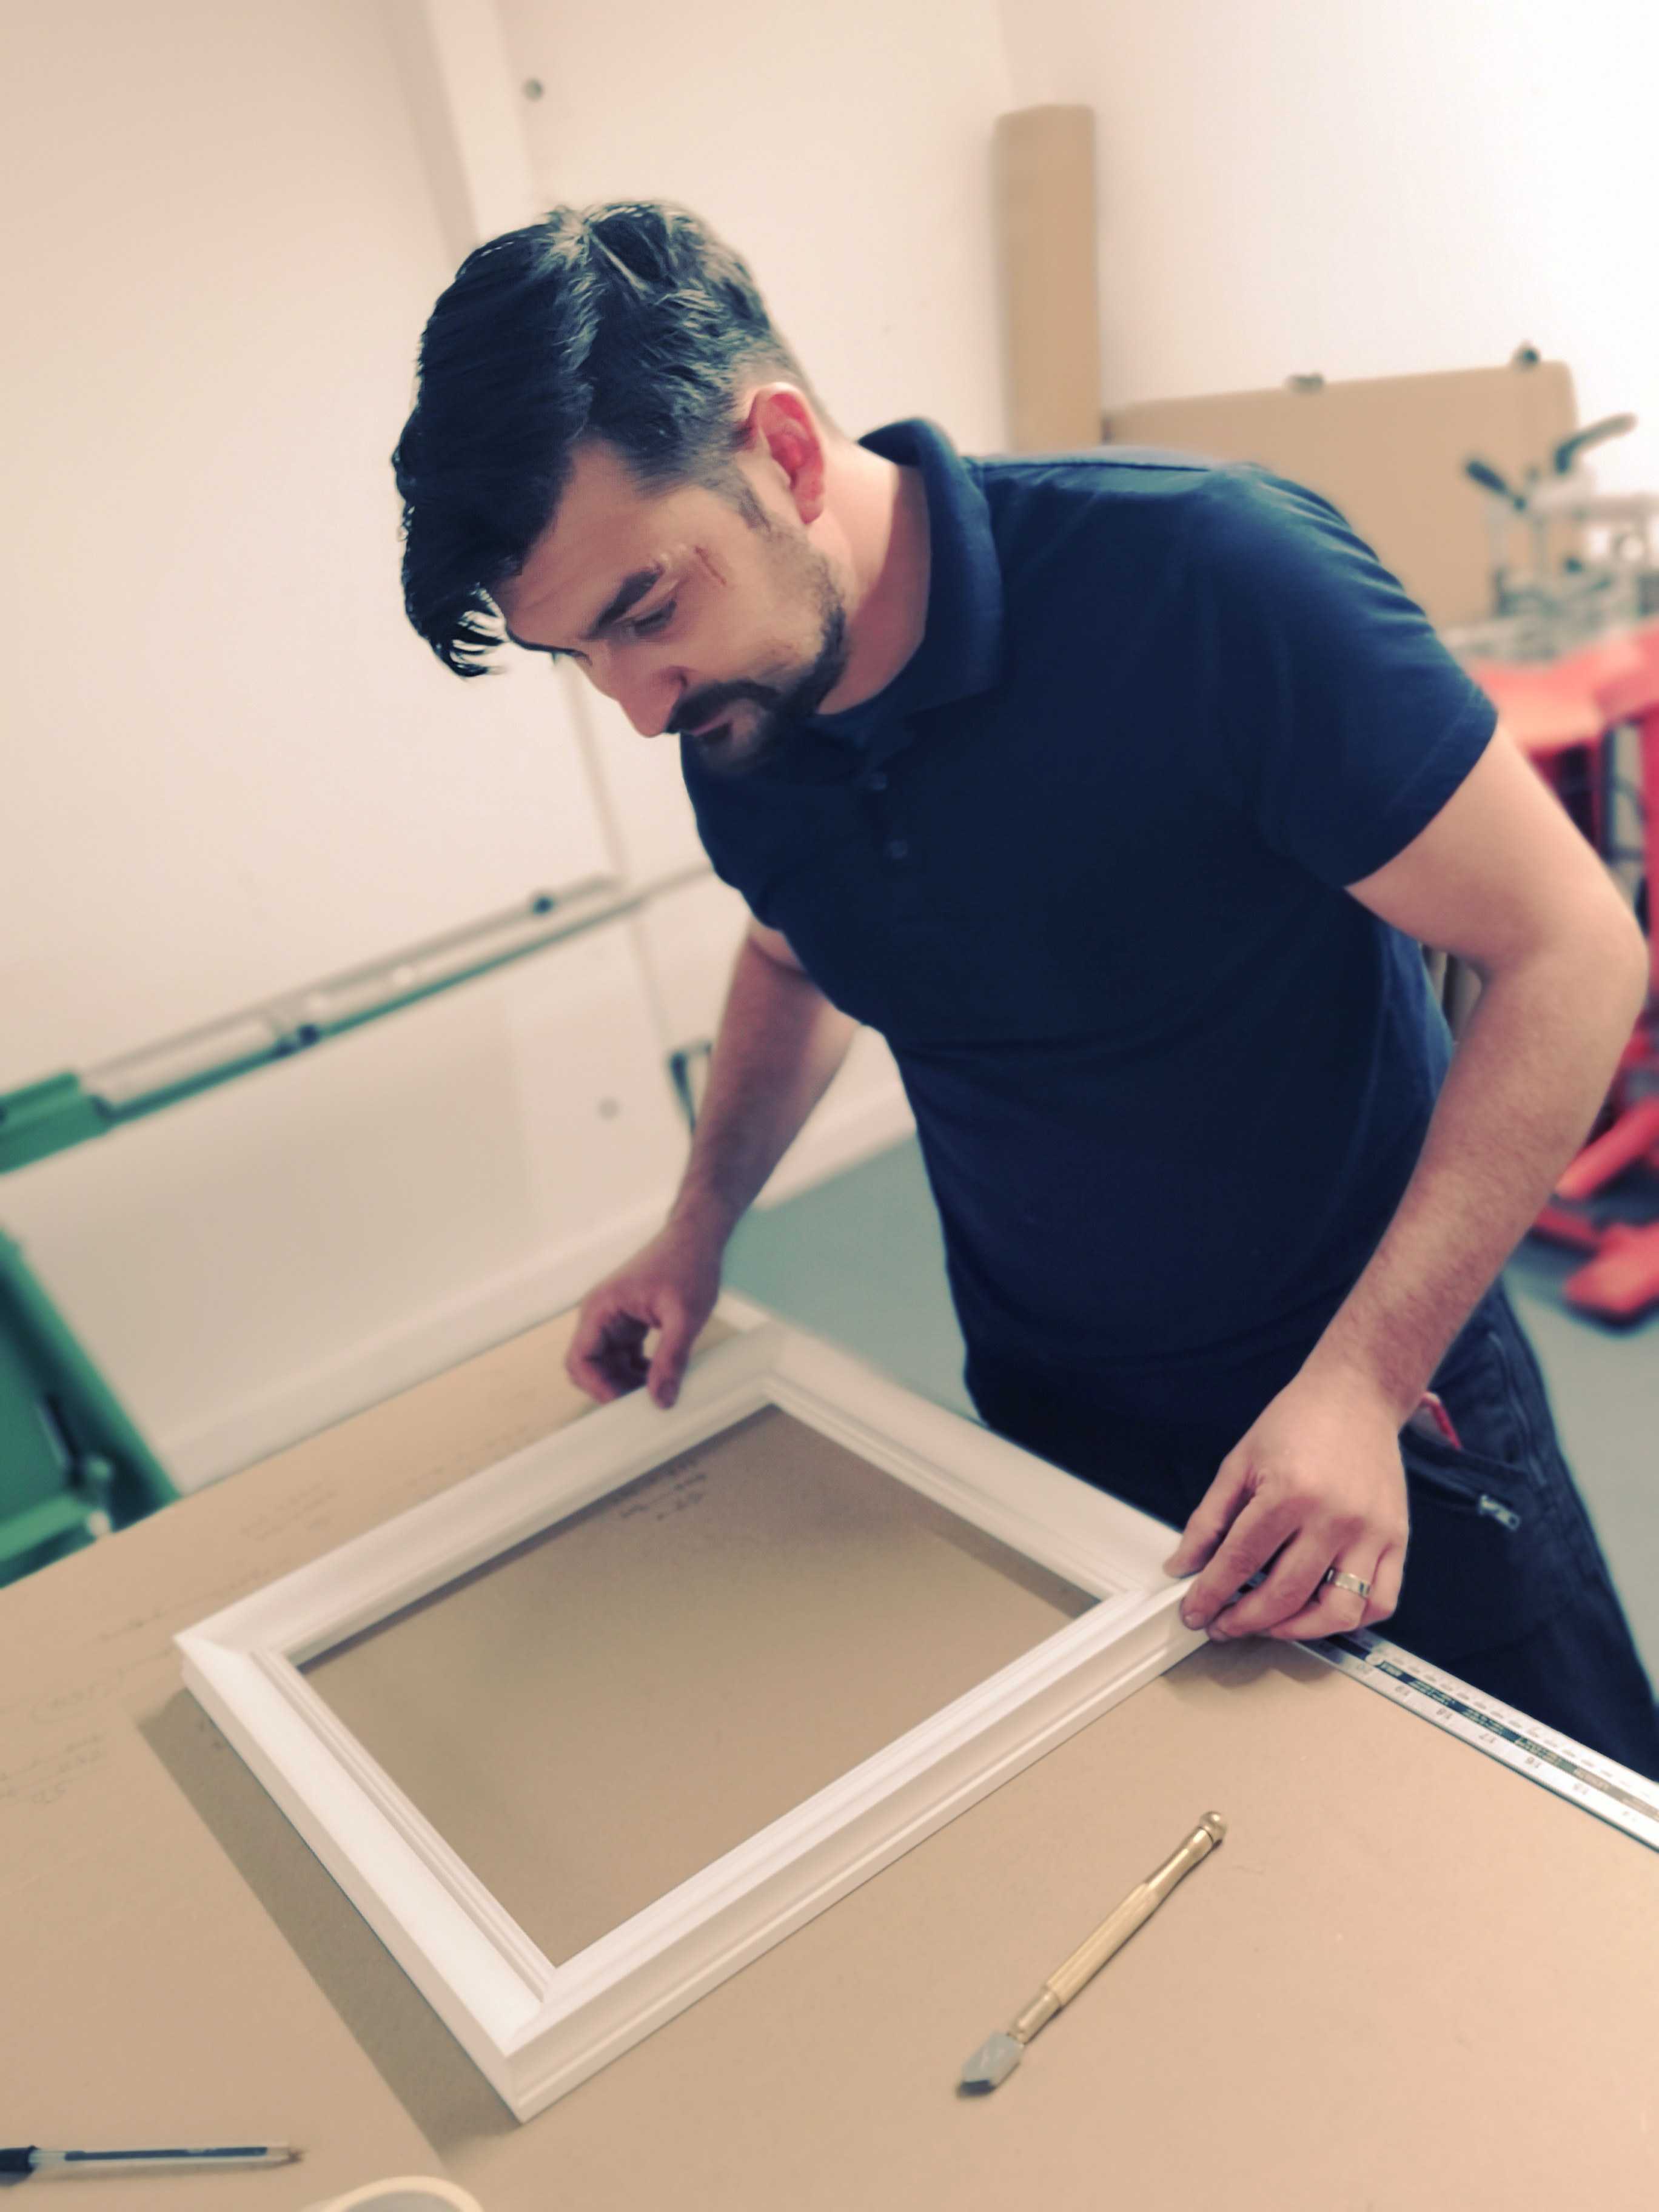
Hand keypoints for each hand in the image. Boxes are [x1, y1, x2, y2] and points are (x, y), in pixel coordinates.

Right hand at [564, 1212, 725, 1408]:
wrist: (698, 1236)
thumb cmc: (688, 1262)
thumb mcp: (685, 1316)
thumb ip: (672, 1358)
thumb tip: (662, 1398)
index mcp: (601, 1308)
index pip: (579, 1360)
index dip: (597, 1387)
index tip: (623, 1405)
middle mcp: (601, 1314)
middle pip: (591, 1367)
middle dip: (613, 1388)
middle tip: (643, 1405)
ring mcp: (614, 1319)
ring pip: (608, 1364)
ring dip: (628, 1382)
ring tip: (657, 1393)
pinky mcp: (630, 1322)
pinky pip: (625, 1355)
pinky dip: (639, 1370)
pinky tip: (661, 1378)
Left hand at [1162, 1370, 1409, 1640]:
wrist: (1355, 1395)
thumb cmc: (1296, 1423)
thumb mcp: (1239, 1463)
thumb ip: (1208, 1519)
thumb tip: (1182, 1566)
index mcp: (1288, 1494)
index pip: (1240, 1562)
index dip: (1210, 1595)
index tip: (1194, 1612)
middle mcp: (1334, 1518)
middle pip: (1284, 1595)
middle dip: (1244, 1621)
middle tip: (1222, 1625)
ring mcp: (1371, 1533)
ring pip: (1338, 1612)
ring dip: (1296, 1630)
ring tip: (1268, 1624)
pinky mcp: (1397, 1539)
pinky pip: (1380, 1601)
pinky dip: (1349, 1619)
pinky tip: (1318, 1611)